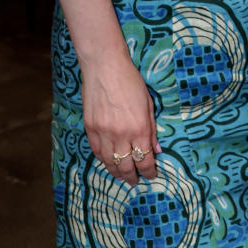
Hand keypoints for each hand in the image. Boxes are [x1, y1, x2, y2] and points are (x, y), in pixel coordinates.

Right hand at [82, 50, 159, 184]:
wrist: (104, 66)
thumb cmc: (130, 81)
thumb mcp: (149, 104)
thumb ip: (152, 129)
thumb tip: (157, 149)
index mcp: (139, 128)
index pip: (145, 160)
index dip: (149, 171)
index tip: (151, 175)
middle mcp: (121, 134)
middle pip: (127, 165)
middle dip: (132, 176)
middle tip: (135, 181)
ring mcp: (103, 132)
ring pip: (109, 162)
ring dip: (116, 172)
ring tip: (122, 176)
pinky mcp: (90, 128)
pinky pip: (97, 151)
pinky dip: (103, 159)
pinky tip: (108, 162)